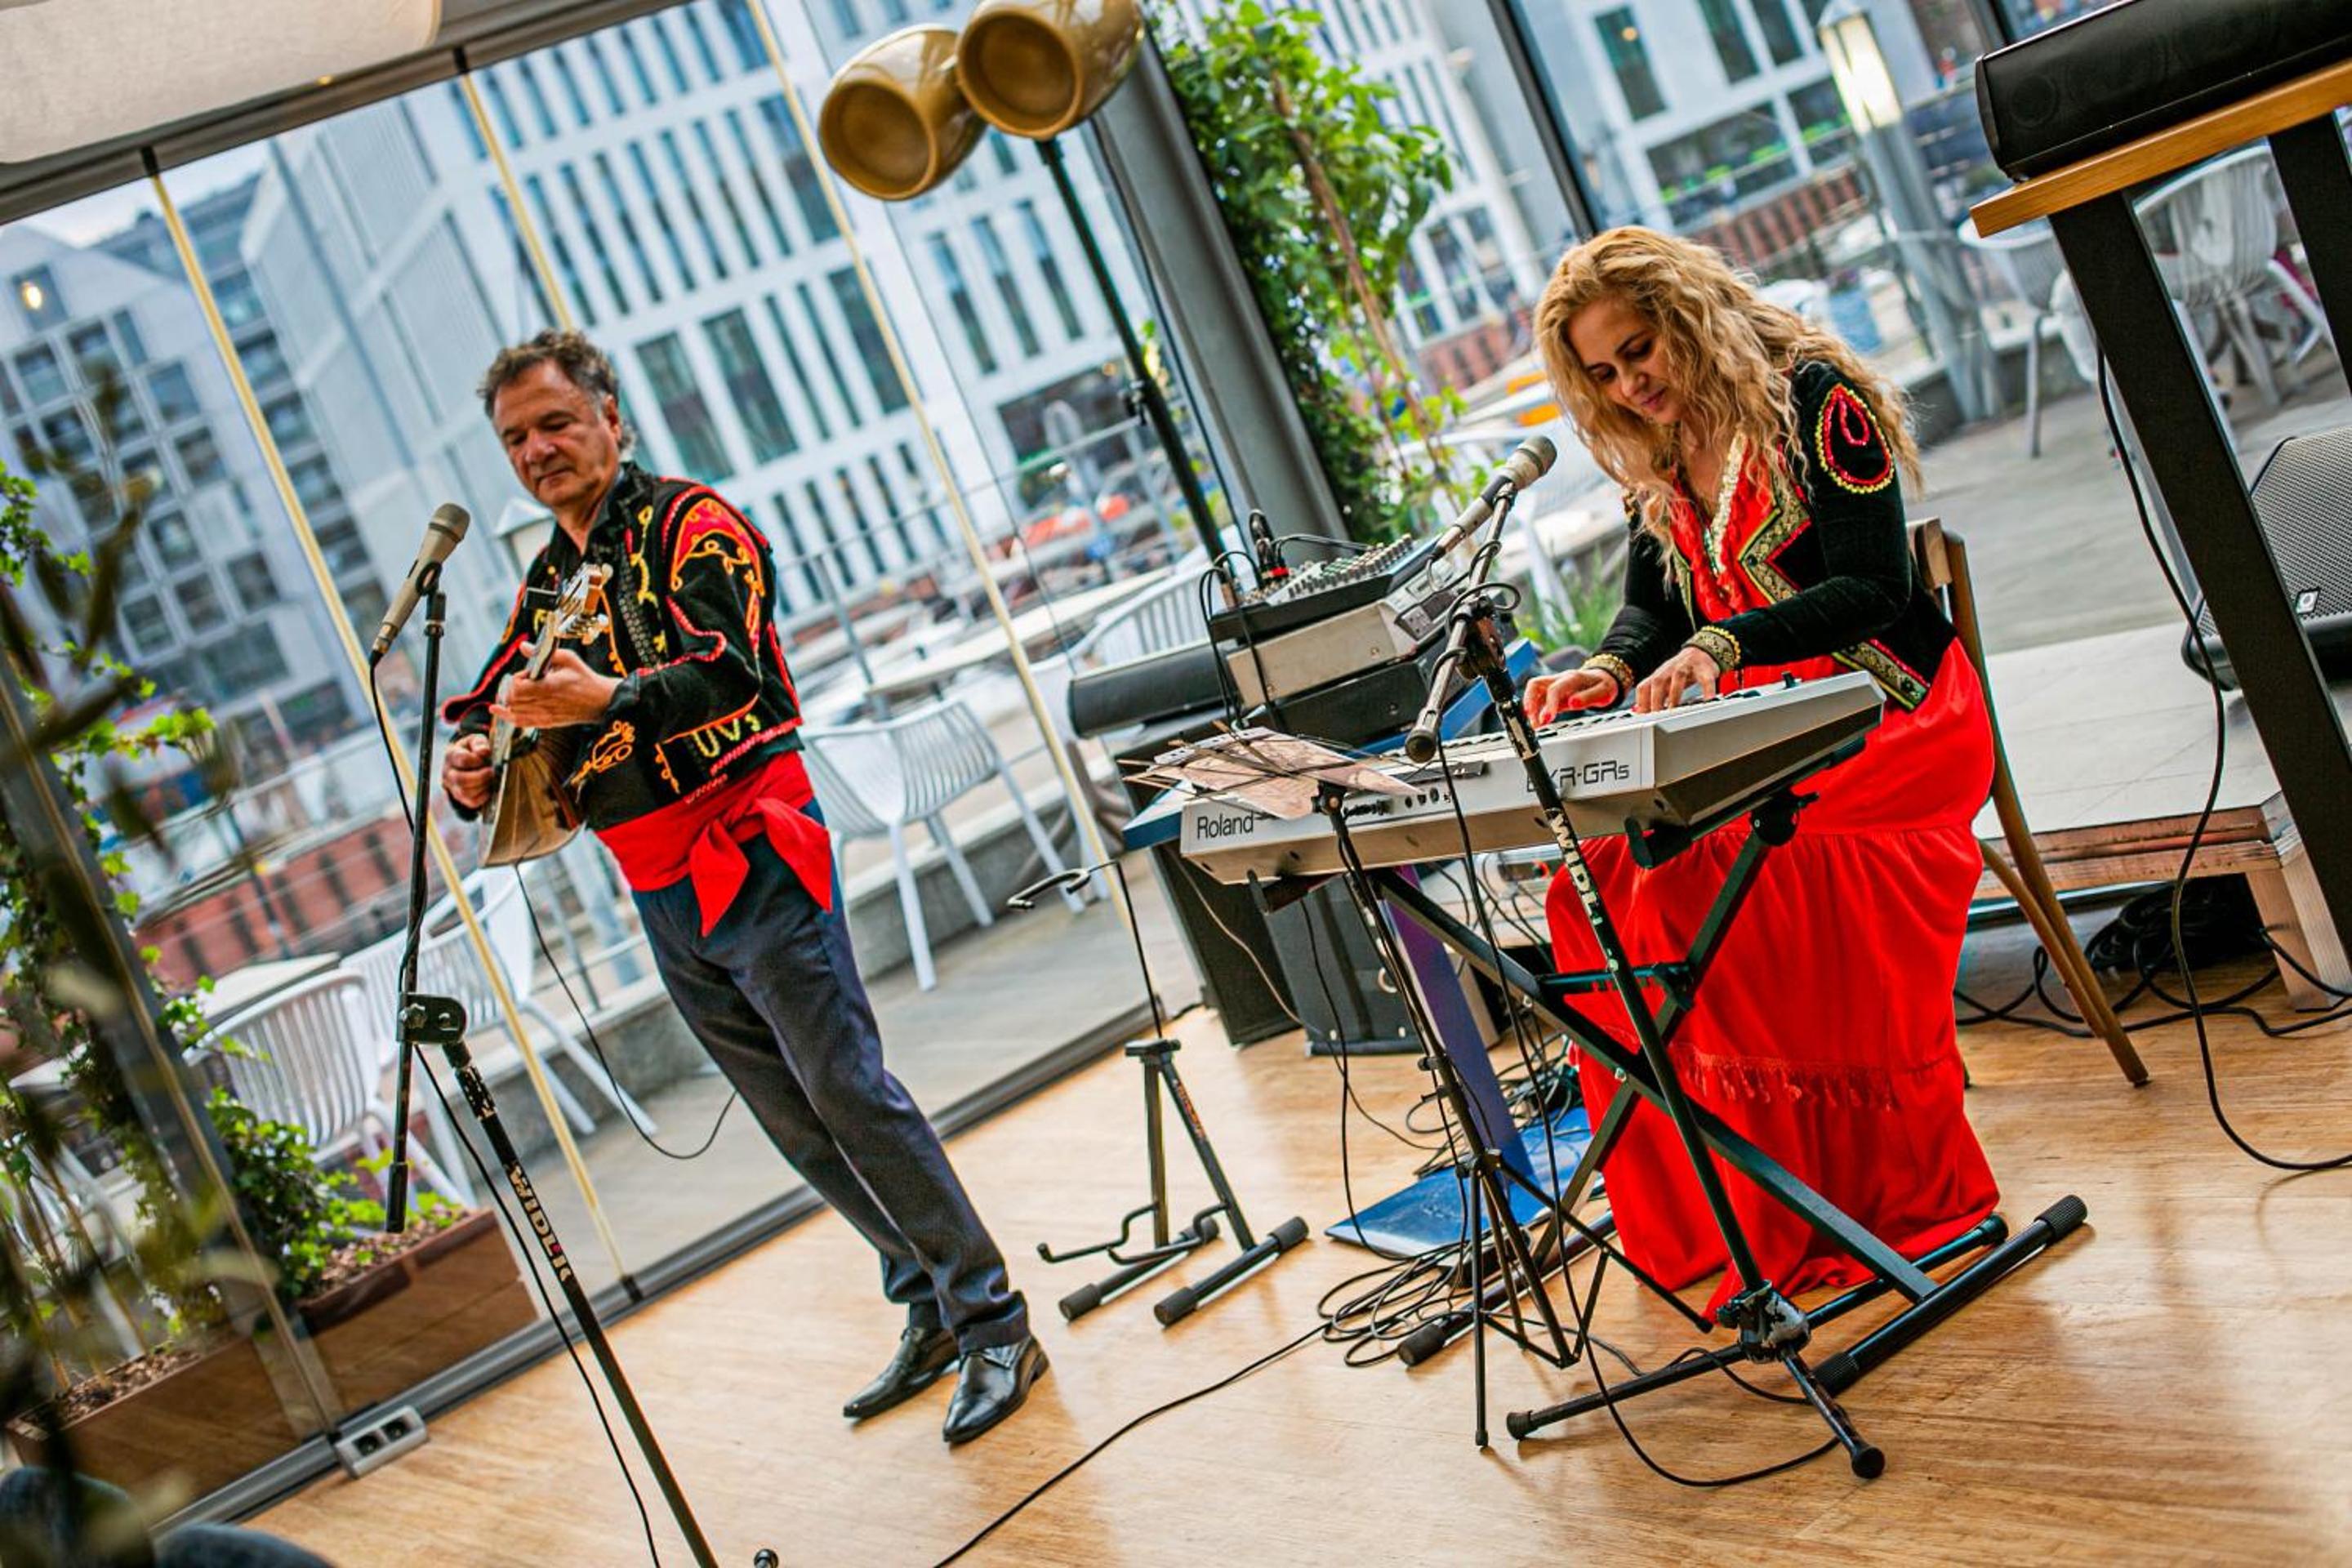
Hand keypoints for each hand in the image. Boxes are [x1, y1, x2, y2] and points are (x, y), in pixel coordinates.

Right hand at [442, 732, 492, 810]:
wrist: (466, 762)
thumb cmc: (472, 750)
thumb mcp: (475, 741)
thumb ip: (479, 743)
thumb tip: (484, 751)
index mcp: (451, 755)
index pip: (462, 760)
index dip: (477, 760)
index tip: (486, 756)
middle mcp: (448, 772)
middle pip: (461, 779)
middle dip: (481, 776)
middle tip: (492, 771)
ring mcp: (453, 787)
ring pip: (465, 792)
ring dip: (483, 786)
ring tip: (491, 778)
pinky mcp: (461, 798)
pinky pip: (472, 802)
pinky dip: (484, 796)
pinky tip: (489, 787)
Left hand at [490, 644, 618, 729]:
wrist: (601, 702)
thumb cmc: (585, 678)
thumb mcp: (568, 659)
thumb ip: (543, 653)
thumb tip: (523, 647)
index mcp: (550, 687)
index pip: (518, 688)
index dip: (517, 679)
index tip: (527, 674)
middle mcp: (545, 704)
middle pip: (512, 700)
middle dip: (512, 689)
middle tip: (523, 682)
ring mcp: (545, 715)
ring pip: (513, 712)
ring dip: (510, 701)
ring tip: (516, 692)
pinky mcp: (547, 723)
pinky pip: (521, 722)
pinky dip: (509, 716)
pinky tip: (501, 710)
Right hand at [1525, 668, 1620, 725]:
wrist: (1602, 679)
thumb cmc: (1603, 685)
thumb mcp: (1604, 692)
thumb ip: (1588, 697)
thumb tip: (1572, 703)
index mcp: (1573, 678)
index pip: (1554, 689)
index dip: (1549, 704)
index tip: (1547, 719)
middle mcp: (1560, 679)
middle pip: (1536, 684)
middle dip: (1530, 703)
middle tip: (1533, 721)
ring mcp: (1554, 684)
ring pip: (1534, 691)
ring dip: (1530, 708)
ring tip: (1534, 724)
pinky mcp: (1551, 692)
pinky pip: (1538, 698)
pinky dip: (1535, 710)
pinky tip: (1537, 722)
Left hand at [1632, 647, 1721, 713]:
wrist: (1703, 652)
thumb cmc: (1681, 672)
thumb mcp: (1666, 682)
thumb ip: (1655, 696)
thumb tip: (1642, 713)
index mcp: (1659, 674)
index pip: (1644, 687)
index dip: (1642, 702)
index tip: (1643, 718)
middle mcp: (1671, 669)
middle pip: (1658, 681)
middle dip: (1655, 700)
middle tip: (1657, 717)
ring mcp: (1688, 667)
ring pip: (1678, 677)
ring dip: (1675, 695)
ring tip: (1675, 710)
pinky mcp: (1705, 669)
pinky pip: (1705, 680)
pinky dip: (1707, 690)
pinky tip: (1708, 701)